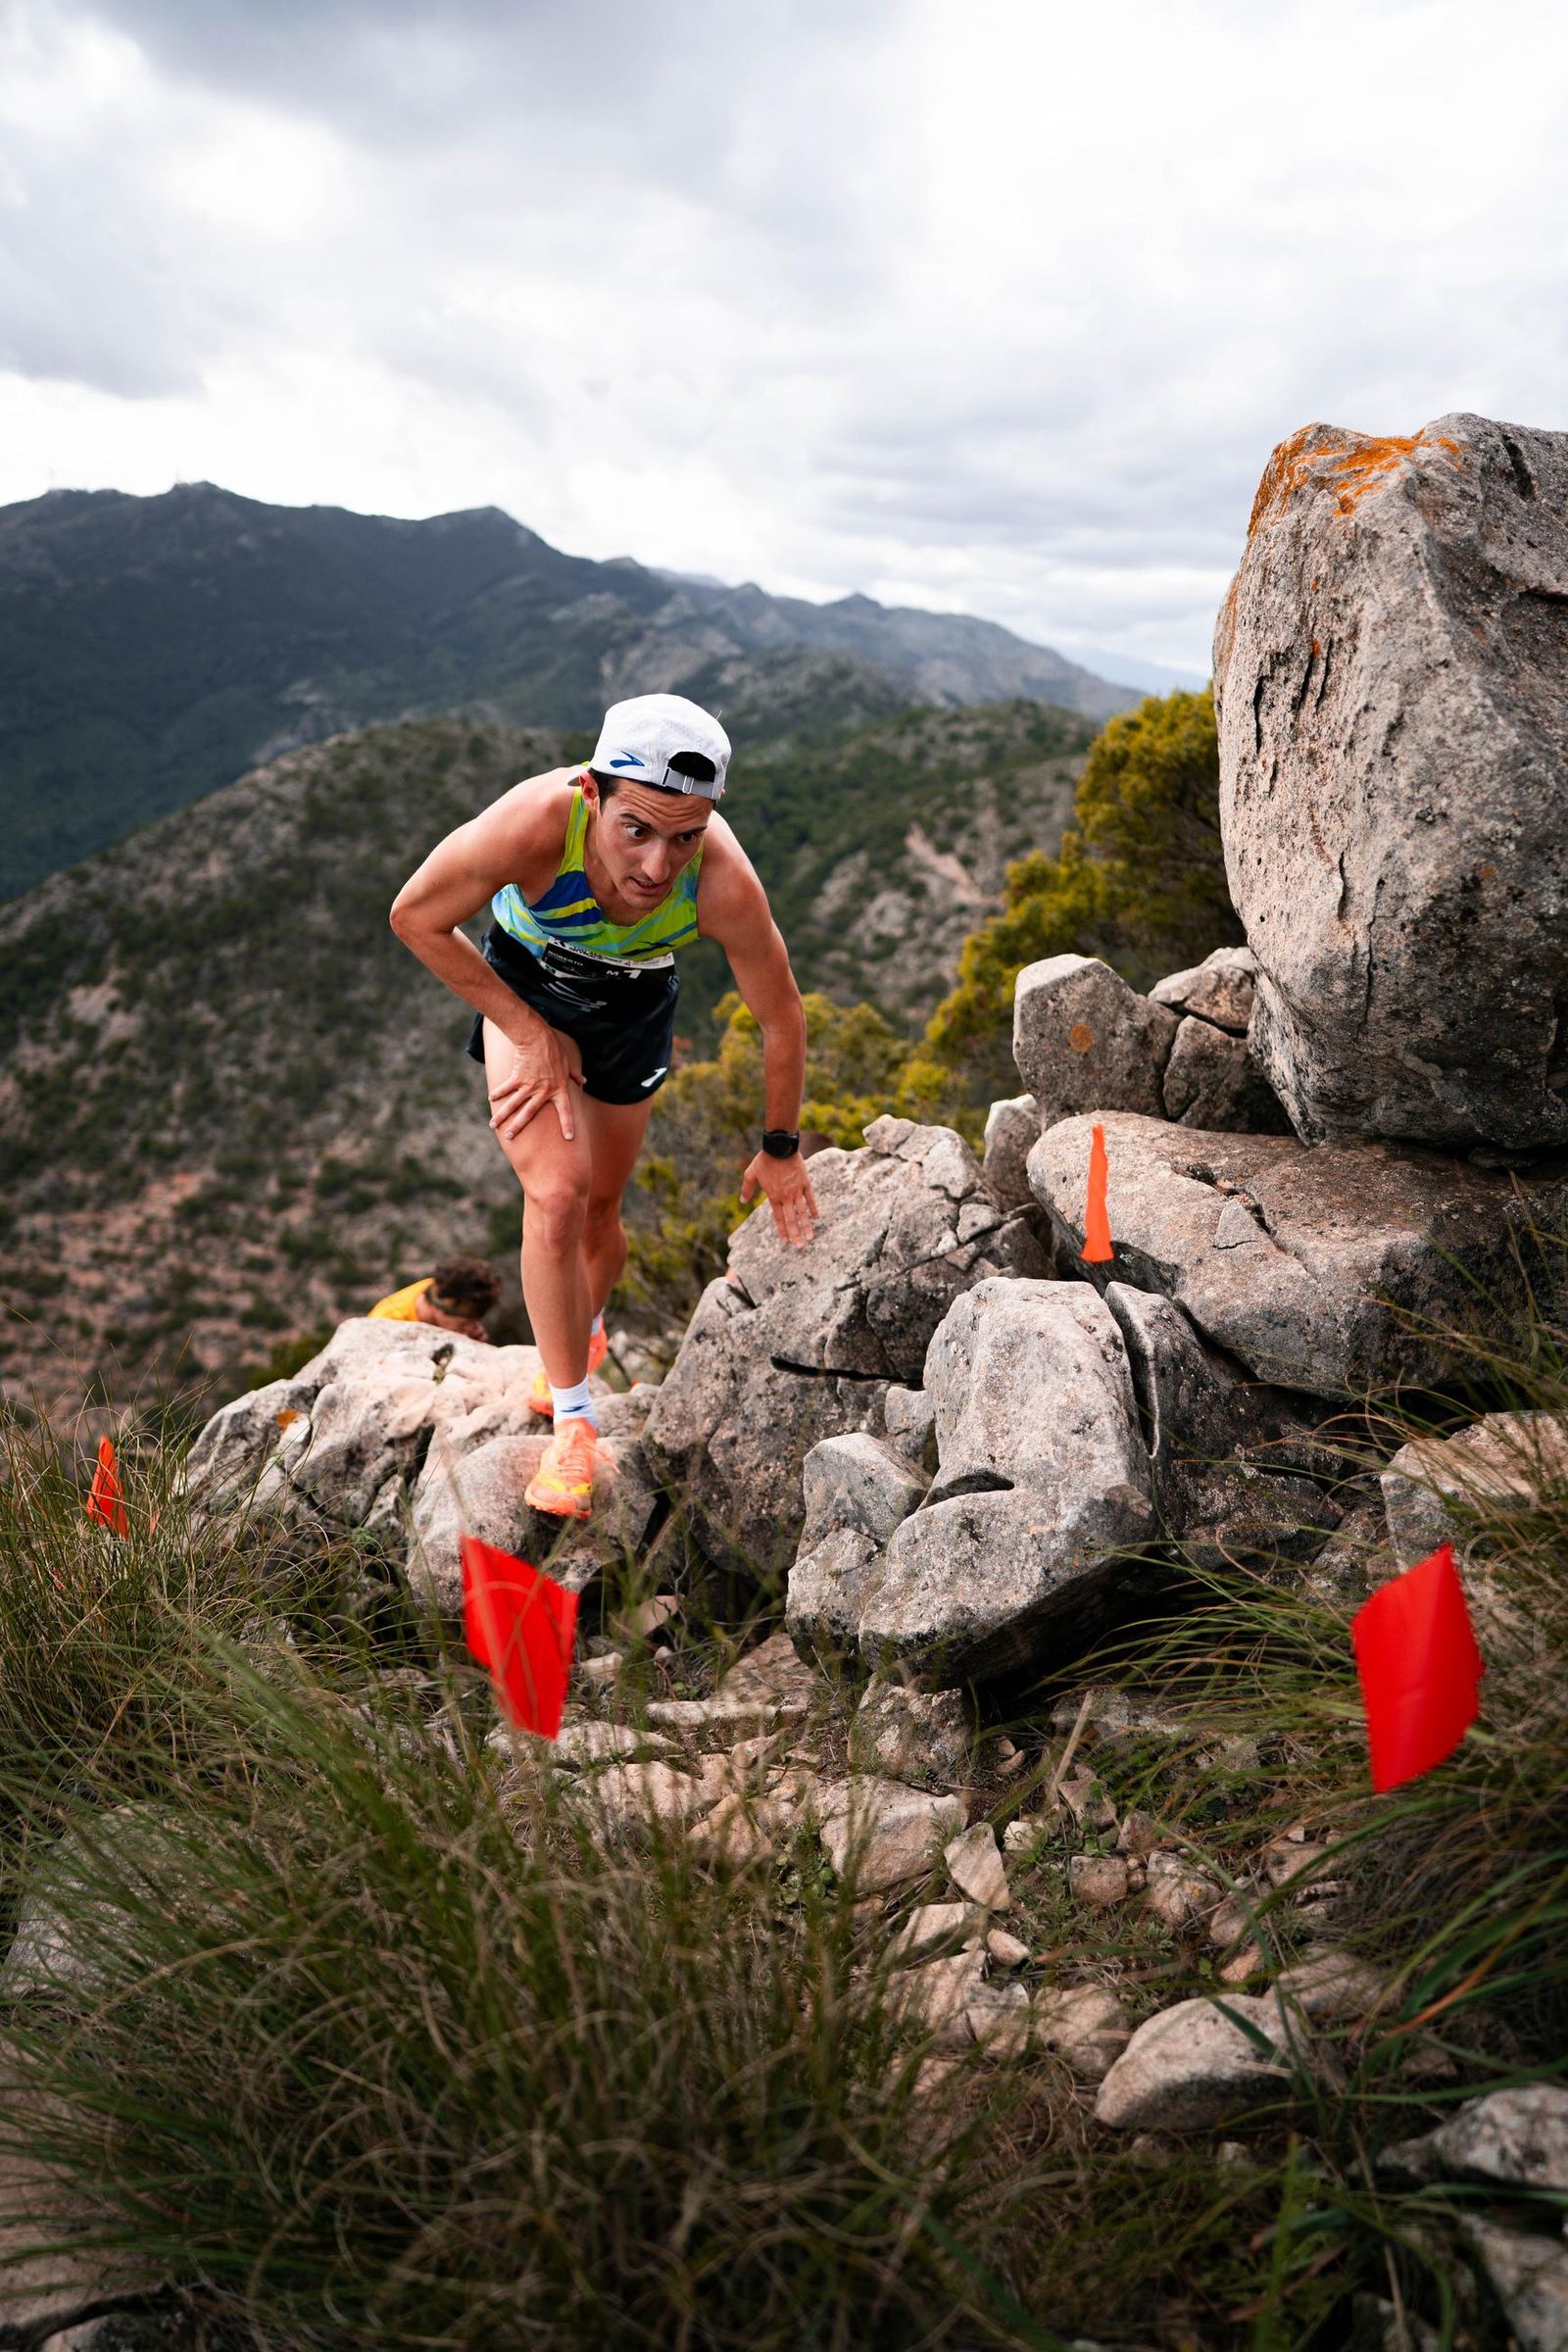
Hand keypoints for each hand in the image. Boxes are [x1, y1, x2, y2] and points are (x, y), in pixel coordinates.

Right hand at [488, 1021, 583, 1142]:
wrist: (538, 1038)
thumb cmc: (555, 1050)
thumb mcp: (568, 1063)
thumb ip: (575, 1074)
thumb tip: (584, 1081)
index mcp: (559, 1089)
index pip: (566, 1110)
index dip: (568, 1124)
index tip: (570, 1138)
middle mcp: (543, 1091)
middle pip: (529, 1113)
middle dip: (518, 1127)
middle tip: (509, 1138)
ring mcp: (529, 1085)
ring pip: (513, 1104)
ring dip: (502, 1116)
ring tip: (493, 1126)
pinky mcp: (517, 1077)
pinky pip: (506, 1088)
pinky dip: (497, 1093)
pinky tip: (491, 1100)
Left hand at [741, 1149, 819, 1248]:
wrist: (779, 1147)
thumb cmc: (764, 1160)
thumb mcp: (751, 1173)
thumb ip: (747, 1189)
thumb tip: (742, 1201)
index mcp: (773, 1196)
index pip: (778, 1218)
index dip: (783, 1230)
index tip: (786, 1242)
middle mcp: (785, 1197)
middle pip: (791, 1219)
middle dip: (796, 1235)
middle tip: (800, 1248)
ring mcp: (796, 1191)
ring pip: (802, 1212)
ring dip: (806, 1226)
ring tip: (810, 1238)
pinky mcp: (805, 1183)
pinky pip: (810, 1198)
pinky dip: (813, 1208)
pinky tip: (816, 1218)